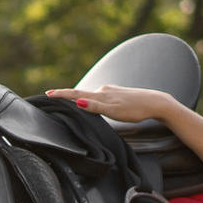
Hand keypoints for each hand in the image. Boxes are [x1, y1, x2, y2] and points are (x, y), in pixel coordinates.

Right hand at [47, 85, 175, 125]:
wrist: (155, 102)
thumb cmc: (136, 110)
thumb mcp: (115, 112)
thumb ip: (96, 107)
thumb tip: (77, 102)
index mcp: (101, 95)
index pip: (76, 94)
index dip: (61, 95)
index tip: (47, 94)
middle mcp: (104, 90)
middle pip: (80, 93)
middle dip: (66, 95)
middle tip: (51, 96)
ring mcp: (110, 91)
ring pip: (89, 95)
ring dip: (77, 97)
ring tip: (64, 100)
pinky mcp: (116, 94)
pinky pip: (97, 96)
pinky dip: (89, 99)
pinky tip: (89, 102)